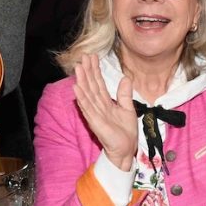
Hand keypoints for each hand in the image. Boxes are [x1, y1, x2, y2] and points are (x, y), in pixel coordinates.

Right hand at [72, 54, 136, 170]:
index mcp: (106, 102)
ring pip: (87, 94)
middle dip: (87, 71)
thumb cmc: (125, 132)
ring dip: (82, 81)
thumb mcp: (128, 108)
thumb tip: (125, 78)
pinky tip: (77, 88)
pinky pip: (87, 108)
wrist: (126, 149)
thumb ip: (124, 94)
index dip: (95, 70)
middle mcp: (98, 106)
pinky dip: (82, 98)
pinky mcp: (95, 122)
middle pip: (91, 85)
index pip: (98, 83)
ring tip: (78, 68)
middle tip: (83, 56)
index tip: (92, 56)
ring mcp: (95, 114)